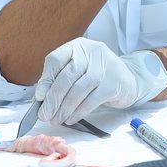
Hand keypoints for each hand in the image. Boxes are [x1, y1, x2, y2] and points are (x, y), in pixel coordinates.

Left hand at [35, 39, 166, 124]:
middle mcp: (93, 52)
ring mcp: (106, 66)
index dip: (46, 79)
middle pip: (67, 76)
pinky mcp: (114, 82)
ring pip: (79, 90)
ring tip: (57, 119)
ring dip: (65, 108)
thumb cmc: (97, 78)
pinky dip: (78, 112)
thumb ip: (59, 81)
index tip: (39, 97)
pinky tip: (71, 118)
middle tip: (45, 115)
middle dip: (53, 99)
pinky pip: (91, 100)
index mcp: (79, 47)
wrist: (127, 80)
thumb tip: (40, 100)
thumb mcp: (78, 71)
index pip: (56, 58)